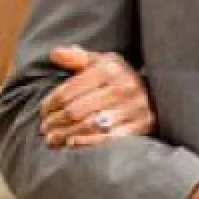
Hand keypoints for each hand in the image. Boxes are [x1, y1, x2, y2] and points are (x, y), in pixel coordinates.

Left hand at [40, 46, 155, 146]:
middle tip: (45, 129)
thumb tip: (54, 54)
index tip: (43, 112)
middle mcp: (123, 87)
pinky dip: (87, 143)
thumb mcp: (101, 62)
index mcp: (109, 68)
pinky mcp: (142, 126)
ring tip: (53, 139)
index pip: (69, 90)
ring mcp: (134, 108)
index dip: (50, 103)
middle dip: (55, 121)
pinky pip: (108, 139)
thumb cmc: (118, 78)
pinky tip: (72, 144)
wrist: (156, 92)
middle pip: (76, 110)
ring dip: (66, 134)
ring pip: (89, 126)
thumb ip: (77, 58)